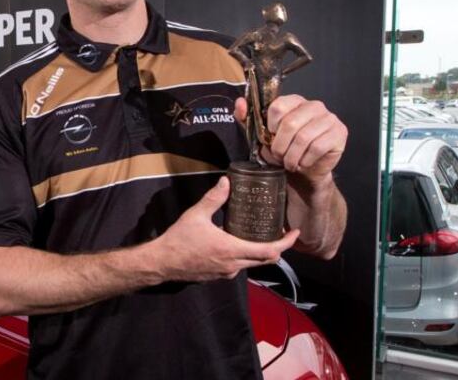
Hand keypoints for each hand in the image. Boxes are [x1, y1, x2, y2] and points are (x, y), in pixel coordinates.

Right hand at [151, 176, 298, 281]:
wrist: (162, 263)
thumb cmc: (180, 240)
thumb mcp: (196, 215)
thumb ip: (213, 198)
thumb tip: (226, 181)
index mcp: (232, 250)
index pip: (269, 251)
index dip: (286, 243)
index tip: (295, 233)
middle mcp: (234, 265)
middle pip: (266, 260)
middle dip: (277, 247)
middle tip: (281, 232)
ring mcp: (227, 273)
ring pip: (252, 264)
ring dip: (260, 252)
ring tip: (260, 235)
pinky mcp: (219, 276)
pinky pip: (239, 266)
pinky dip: (245, 256)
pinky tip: (238, 244)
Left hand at [235, 95, 346, 189]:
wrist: (305, 171)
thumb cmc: (284, 150)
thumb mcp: (261, 135)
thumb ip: (248, 118)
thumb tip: (240, 102)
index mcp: (295, 101)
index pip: (278, 106)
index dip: (270, 126)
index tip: (269, 137)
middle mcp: (314, 105)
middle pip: (290, 123)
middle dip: (280, 145)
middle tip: (278, 155)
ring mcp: (329, 118)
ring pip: (303, 137)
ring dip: (292, 156)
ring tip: (290, 162)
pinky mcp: (339, 133)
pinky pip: (318, 147)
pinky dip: (306, 160)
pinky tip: (303, 163)